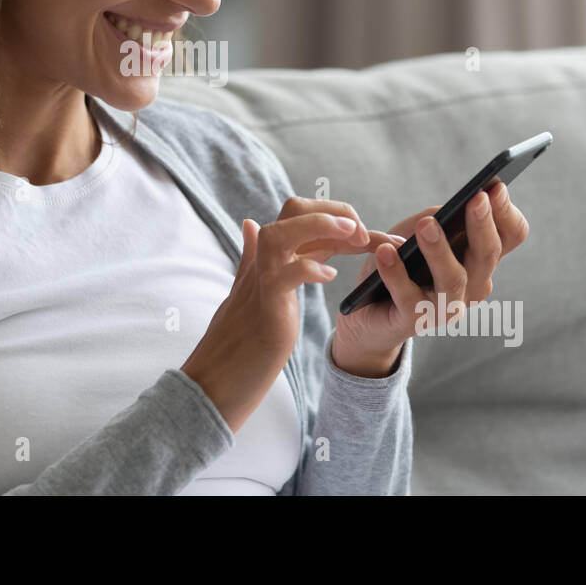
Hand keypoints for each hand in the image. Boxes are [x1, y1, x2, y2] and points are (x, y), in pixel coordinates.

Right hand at [182, 197, 373, 431]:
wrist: (220, 376)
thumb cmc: (242, 338)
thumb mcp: (254, 291)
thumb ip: (254, 256)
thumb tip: (247, 224)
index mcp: (269, 256)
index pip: (302, 215)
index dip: (336, 216)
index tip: (364, 234)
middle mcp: (263, 261)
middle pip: (294, 209)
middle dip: (333, 211)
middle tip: (361, 232)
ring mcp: (260, 280)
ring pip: (282, 232)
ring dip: (320, 225)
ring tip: (353, 235)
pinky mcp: (264, 303)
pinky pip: (284, 274)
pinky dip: (309, 268)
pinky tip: (330, 276)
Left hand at [332, 180, 530, 374]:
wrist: (369, 311)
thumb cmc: (399, 263)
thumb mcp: (415, 231)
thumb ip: (435, 219)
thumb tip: (446, 213)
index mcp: (479, 258)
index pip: (510, 235)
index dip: (506, 212)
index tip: (495, 187)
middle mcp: (473, 284)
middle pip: (488, 254)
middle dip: (482, 225)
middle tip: (476, 198)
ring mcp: (447, 306)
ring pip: (453, 279)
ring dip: (440, 250)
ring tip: (427, 225)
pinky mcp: (415, 321)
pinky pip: (409, 297)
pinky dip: (395, 273)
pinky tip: (385, 252)